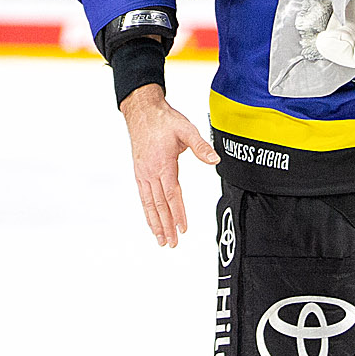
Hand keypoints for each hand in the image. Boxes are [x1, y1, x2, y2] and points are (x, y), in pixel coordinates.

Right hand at [120, 83, 220, 246]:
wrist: (142, 112)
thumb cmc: (164, 120)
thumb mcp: (186, 129)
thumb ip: (201, 146)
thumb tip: (215, 159)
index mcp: (162, 164)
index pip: (172, 195)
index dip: (178, 213)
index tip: (183, 228)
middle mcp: (150, 172)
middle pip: (159, 205)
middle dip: (166, 226)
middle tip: (172, 243)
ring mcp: (142, 174)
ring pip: (149, 204)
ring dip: (155, 223)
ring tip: (160, 240)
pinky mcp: (139, 173)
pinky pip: (143, 197)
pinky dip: (147, 212)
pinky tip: (151, 221)